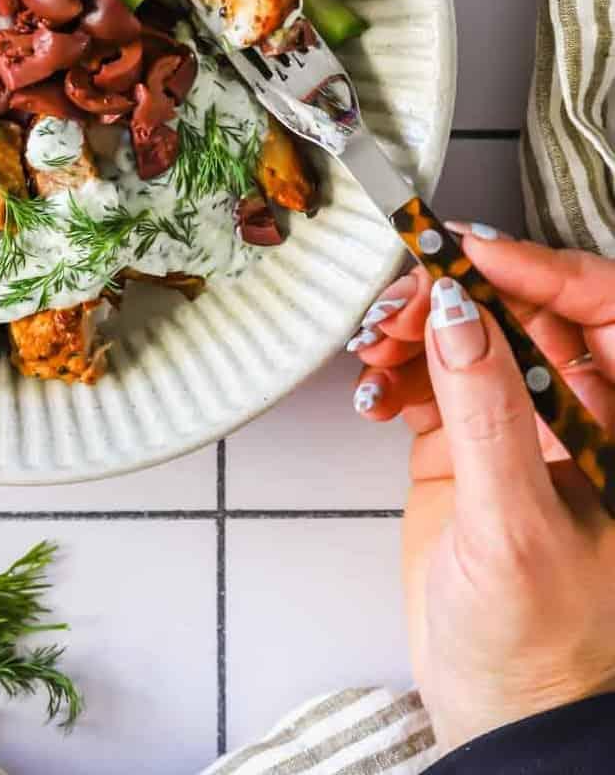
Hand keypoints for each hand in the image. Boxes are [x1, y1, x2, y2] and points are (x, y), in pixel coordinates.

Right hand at [349, 231, 614, 751]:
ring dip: (409, 333)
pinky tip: (368, 394)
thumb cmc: (541, 641)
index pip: (600, 308)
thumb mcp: (513, 521)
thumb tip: (456, 311)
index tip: (464, 250)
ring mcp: (510, 428)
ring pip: (463, 340)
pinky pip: (422, 381)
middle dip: (452, 297)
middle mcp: (571, 413)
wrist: (497, 710)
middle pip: (517, 313)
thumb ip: (485, 412)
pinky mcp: (459, 447)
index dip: (537, 268)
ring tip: (369, 353)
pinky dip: (389, 376)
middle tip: (394, 304)